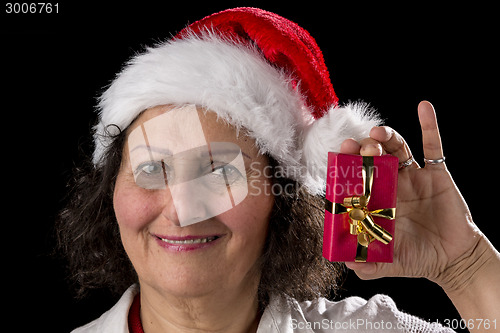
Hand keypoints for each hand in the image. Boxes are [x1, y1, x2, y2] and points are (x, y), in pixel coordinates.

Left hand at [340, 101, 498, 293]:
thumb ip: (366, 264)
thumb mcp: (387, 263)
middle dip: (360, 150)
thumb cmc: (417, 258)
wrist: (453, 259)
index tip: (335, 161)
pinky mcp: (434, 172)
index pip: (354, 179)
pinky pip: (433, 145)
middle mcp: (389, 183)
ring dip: (386, 137)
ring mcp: (411, 175)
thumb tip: (344, 261)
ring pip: (396, 148)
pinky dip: (429, 125)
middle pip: (370, 159)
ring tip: (377, 134)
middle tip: (352, 145)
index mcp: (374, 200)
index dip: (344, 169)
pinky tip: (423, 107)